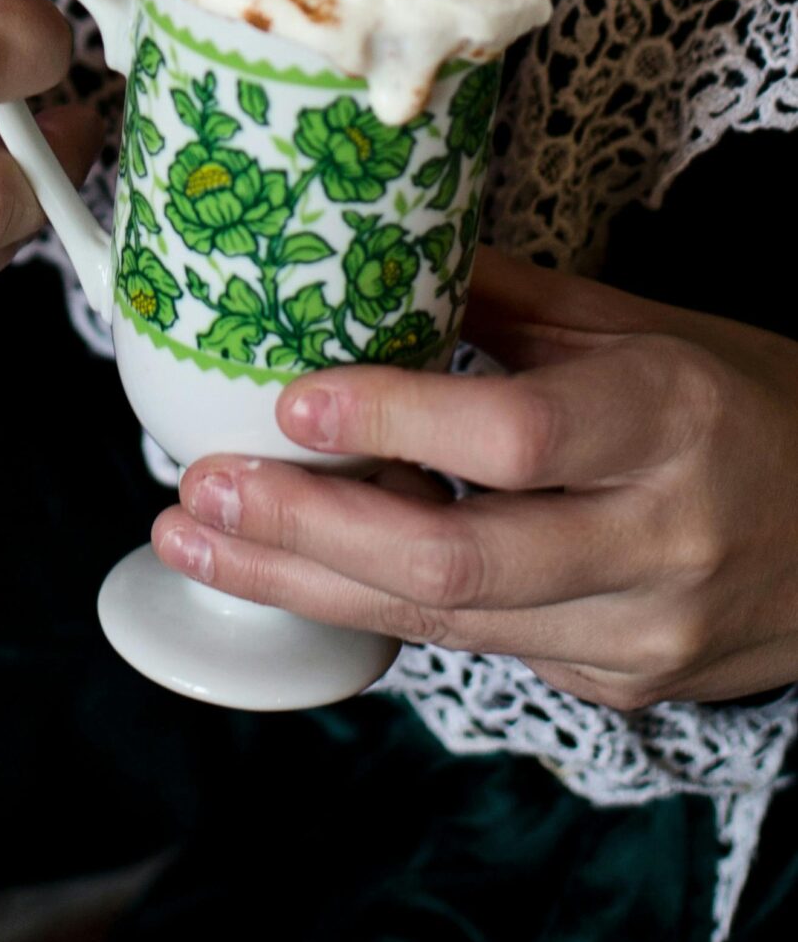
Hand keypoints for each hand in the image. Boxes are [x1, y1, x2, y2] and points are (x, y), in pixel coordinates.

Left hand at [151, 243, 797, 710]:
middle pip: (458, 561)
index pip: (517, 437)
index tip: (291, 400)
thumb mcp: (647, 329)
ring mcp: (638, 633)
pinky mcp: (614, 686)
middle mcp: (659, 541)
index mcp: (672, 421)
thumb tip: (359, 255)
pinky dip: (375, 605)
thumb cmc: (743, 407)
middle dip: (307, 534)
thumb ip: (506, 302)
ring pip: (447, 623)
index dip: (395, 424)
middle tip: (198, 493)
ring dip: (307, 583)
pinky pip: (476, 645)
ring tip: (198, 541)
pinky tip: (293, 569)